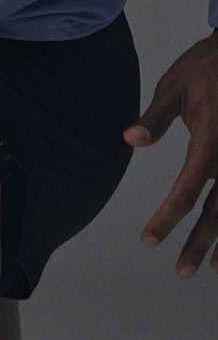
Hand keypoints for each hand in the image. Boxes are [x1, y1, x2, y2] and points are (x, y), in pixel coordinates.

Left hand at [123, 31, 217, 278]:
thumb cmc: (207, 65)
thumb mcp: (174, 86)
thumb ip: (155, 118)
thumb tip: (130, 139)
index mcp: (210, 143)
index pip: (185, 192)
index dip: (166, 219)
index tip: (149, 241)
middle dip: (199, 245)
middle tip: (182, 273)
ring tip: (214, 269)